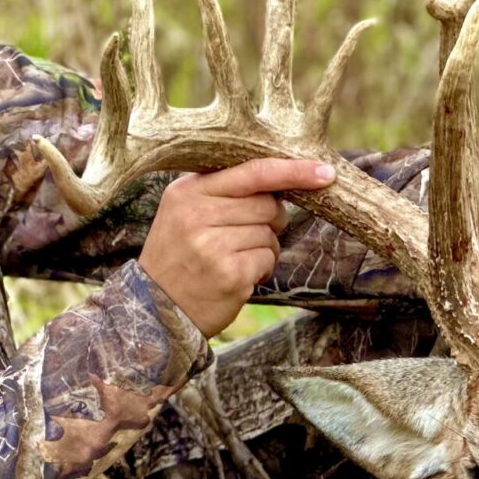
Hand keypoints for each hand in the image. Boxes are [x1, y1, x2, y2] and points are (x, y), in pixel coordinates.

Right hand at [140, 158, 334, 337]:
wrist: (152, 308)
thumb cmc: (178, 255)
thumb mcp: (185, 212)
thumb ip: (225, 192)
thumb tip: (285, 180)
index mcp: (188, 191)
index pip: (252, 172)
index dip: (293, 171)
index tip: (325, 172)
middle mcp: (197, 214)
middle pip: (268, 204)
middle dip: (270, 220)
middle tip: (246, 236)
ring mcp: (212, 246)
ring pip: (270, 234)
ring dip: (264, 248)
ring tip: (233, 259)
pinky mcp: (229, 275)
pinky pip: (267, 260)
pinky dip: (261, 269)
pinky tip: (236, 277)